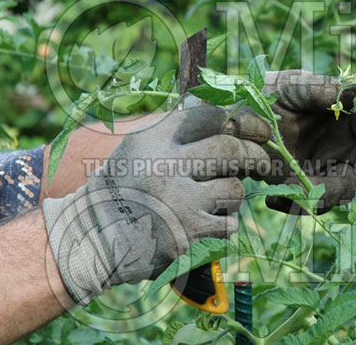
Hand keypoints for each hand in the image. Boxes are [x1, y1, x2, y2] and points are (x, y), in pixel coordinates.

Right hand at [42, 104, 270, 304]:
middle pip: (231, 150)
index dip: (236, 121)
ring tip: (215, 200)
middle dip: (254, 155)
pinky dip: (224, 224)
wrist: (94, 238)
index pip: (211, 116)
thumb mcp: (140, 147)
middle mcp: (166, 166)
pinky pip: (229, 224)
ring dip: (233, 195)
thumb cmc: (124, 188)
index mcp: (155, 139)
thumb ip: (177, 131)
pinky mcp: (187, 236)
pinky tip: (207, 224)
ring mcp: (178, 203)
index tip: (245, 129)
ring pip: (234, 190)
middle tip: (261, 162)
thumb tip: (229, 116)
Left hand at [258, 70, 355, 214]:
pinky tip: (272, 198)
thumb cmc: (266, 92)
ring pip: (343, 191)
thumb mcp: (292, 84)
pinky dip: (294, 204)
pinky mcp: (304, 187)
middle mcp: (345, 144)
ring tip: (288, 188)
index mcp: (350, 115)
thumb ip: (322, 89)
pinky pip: (310, 203)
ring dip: (324, 195)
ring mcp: (326, 168)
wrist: (231, 120)